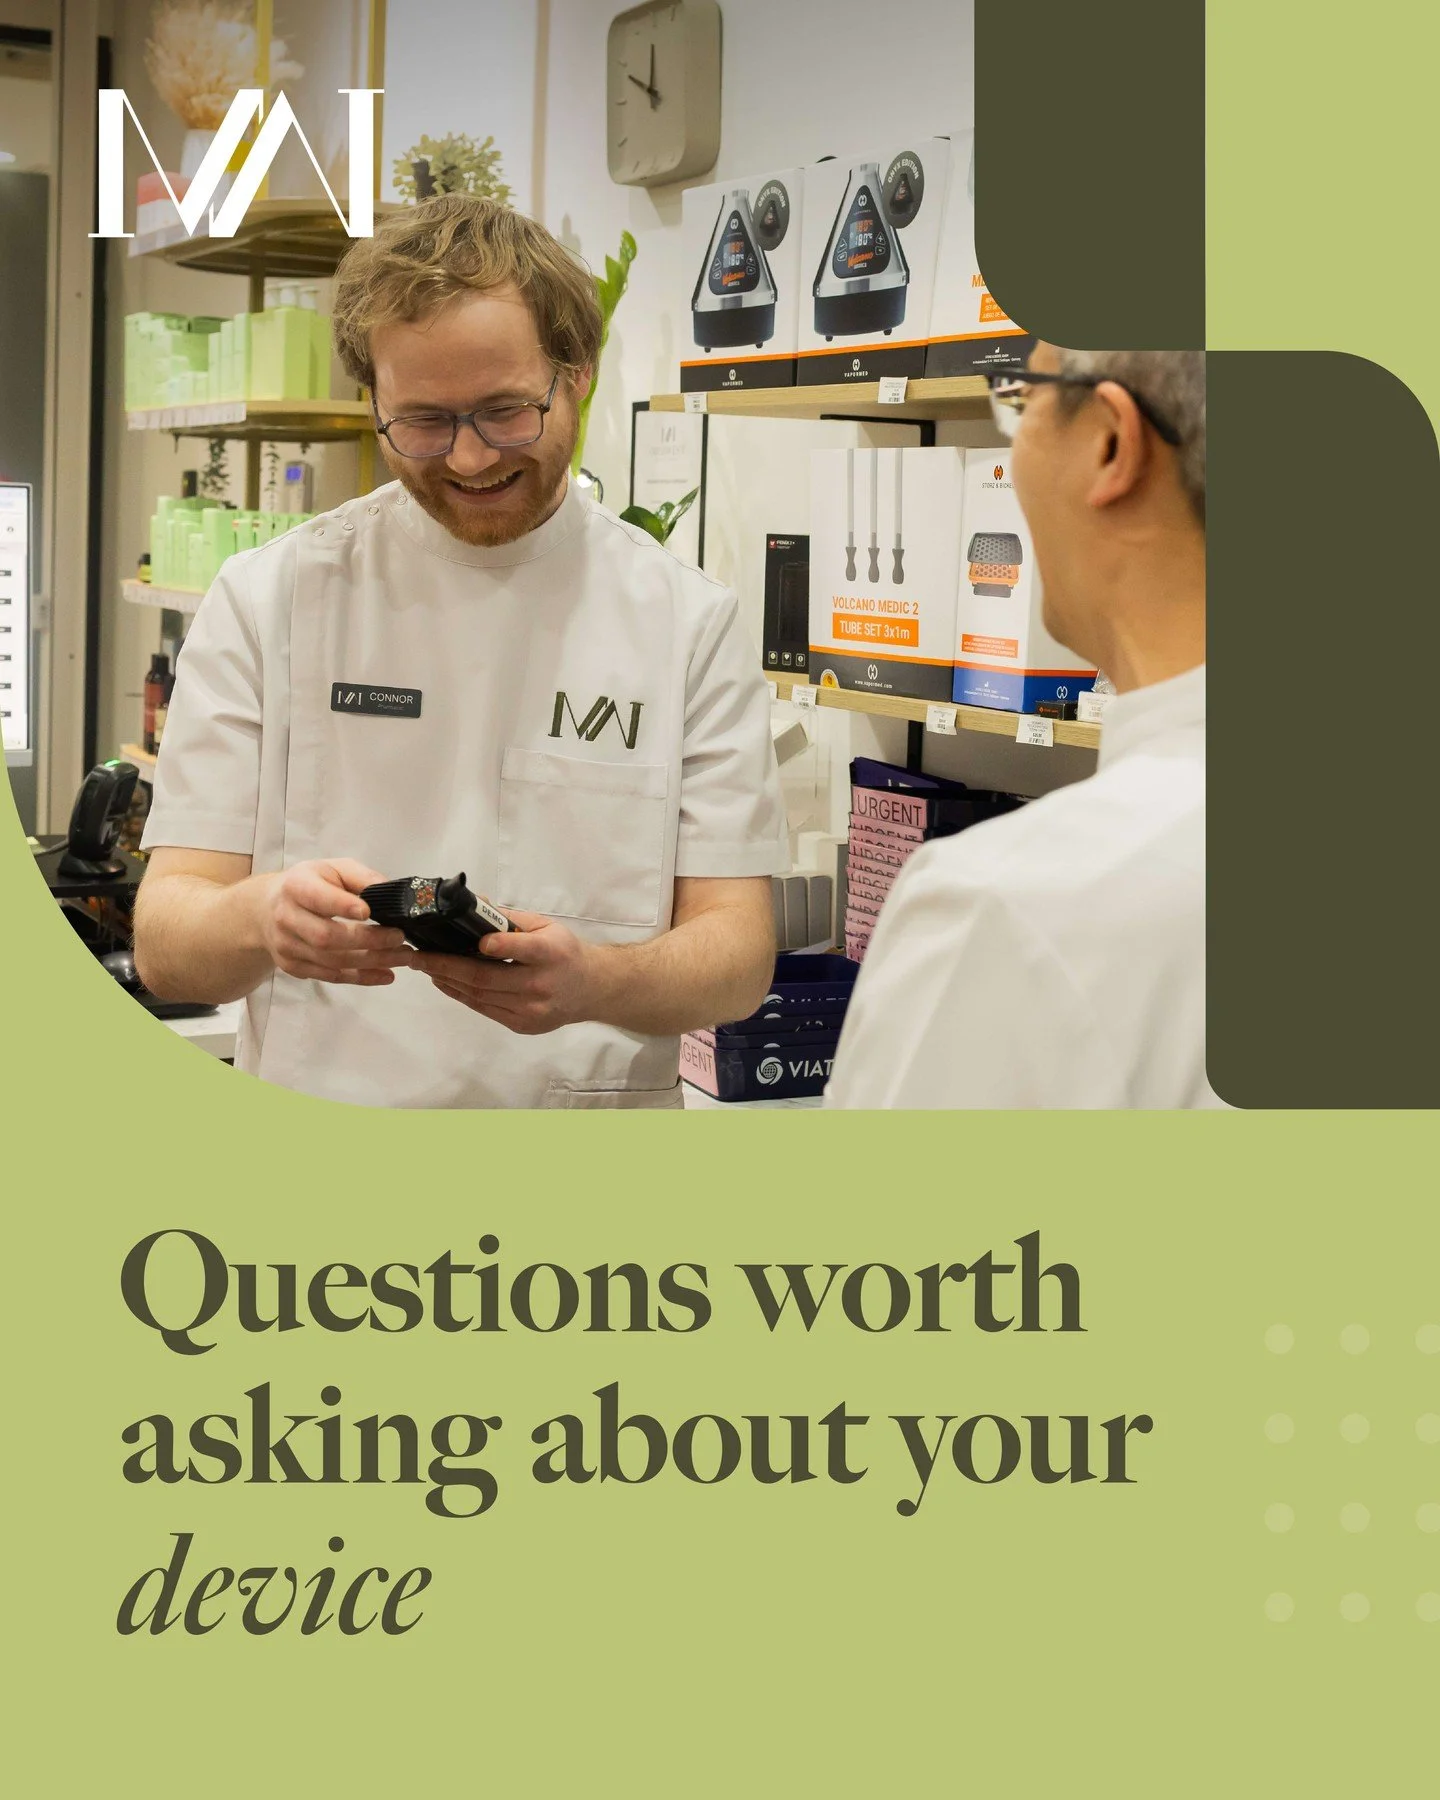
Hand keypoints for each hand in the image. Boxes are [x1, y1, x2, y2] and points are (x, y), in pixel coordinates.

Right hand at [253, 858, 416, 986]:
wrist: (266, 909)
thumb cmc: (309, 884)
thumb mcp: (332, 869)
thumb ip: (360, 877)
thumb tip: (389, 890)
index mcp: (296, 886)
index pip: (317, 898)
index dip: (341, 905)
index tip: (368, 911)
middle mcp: (286, 918)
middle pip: (326, 936)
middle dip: (367, 940)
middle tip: (400, 938)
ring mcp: (288, 946)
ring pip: (331, 961)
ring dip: (371, 961)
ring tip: (403, 956)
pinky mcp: (293, 967)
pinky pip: (330, 976)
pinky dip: (361, 977)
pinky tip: (386, 974)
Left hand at [410, 909, 604, 1034]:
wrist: (590, 989)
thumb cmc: (564, 952)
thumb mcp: (545, 926)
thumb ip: (509, 919)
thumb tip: (472, 903)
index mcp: (552, 954)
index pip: (526, 950)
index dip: (502, 946)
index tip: (479, 942)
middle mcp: (542, 984)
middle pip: (488, 978)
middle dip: (448, 966)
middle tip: (420, 956)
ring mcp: (532, 1010)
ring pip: (481, 996)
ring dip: (449, 981)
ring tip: (426, 967)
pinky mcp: (523, 1025)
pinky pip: (485, 1009)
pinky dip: (461, 995)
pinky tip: (446, 982)